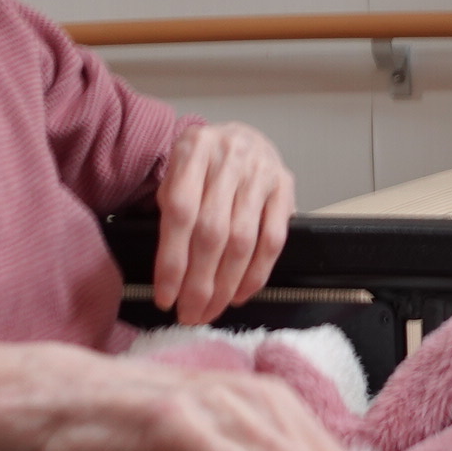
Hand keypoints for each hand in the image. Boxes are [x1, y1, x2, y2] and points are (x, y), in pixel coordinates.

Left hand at [151, 122, 294, 326]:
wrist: (239, 136)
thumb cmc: (201, 164)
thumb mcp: (176, 172)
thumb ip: (171, 209)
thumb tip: (171, 275)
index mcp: (193, 149)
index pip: (180, 212)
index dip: (172, 261)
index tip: (165, 297)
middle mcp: (229, 156)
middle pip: (212, 232)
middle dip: (199, 283)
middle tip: (189, 314)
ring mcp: (262, 170)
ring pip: (243, 240)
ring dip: (226, 285)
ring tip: (211, 310)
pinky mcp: (286, 186)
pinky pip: (274, 239)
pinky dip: (257, 273)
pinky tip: (241, 293)